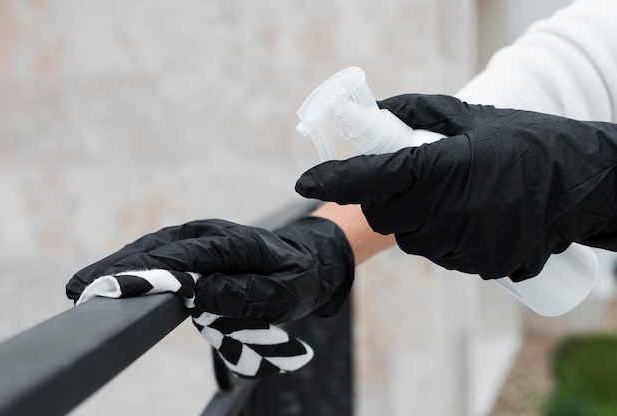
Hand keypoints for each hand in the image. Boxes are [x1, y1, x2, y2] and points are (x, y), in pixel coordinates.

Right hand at [66, 217, 353, 322]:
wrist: (309, 260)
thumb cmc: (299, 278)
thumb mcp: (286, 293)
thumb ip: (246, 294)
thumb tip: (197, 294)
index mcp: (235, 243)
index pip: (185, 256)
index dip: (149, 271)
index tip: (115, 286)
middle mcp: (212, 234)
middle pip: (160, 248)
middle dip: (121, 267)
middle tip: (82, 288)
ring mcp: (202, 239)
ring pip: (155, 249)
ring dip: (122, 266)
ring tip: (85, 285)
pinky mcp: (197, 248)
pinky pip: (162, 255)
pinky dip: (137, 265)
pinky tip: (114, 278)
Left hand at [296, 94, 616, 280]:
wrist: (583, 183)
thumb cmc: (525, 142)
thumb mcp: (470, 116)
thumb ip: (414, 112)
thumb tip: (373, 114)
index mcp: (446, 167)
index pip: (376, 178)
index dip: (335, 180)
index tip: (305, 182)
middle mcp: (453, 211)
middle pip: (386, 216)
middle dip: (383, 199)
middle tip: (406, 180)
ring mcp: (469, 244)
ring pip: (413, 239)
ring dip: (416, 220)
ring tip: (450, 196)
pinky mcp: (483, 265)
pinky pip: (442, 254)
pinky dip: (443, 237)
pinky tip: (470, 217)